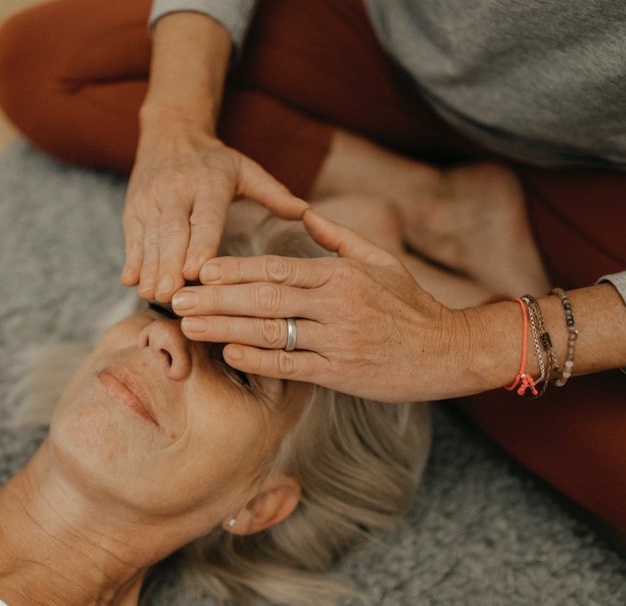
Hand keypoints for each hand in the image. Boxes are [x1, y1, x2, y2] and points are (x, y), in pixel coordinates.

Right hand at [121, 125, 306, 301]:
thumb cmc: (214, 160)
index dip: (199, 245)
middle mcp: (175, 191)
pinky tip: (131, 282)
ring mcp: (150, 201)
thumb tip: (307, 213)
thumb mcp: (246, 169)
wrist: (170, 132)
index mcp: (208, 184)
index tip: (196, 272)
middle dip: (169, 265)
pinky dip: (132, 260)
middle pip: (172, 233)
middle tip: (171, 295)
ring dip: (150, 268)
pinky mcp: (133, 209)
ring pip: (149, 238)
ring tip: (153, 295)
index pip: (203, 219)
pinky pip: (132, 237)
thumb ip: (274, 193)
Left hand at [171, 209, 471, 401]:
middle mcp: (337, 305)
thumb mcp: (379, 261)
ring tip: (190, 326)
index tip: (201, 269)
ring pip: (272, 332)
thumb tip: (305, 214)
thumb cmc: (411, 304)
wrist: (448, 350)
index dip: (236, 270)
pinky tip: (229, 355)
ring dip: (226, 329)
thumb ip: (338, 238)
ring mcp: (338, 340)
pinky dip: (260, 361)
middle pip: (265, 299)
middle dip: (216, 299)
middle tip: (176, 297)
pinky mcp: (342, 373)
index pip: (278, 269)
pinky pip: (293, 366)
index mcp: (341, 274)